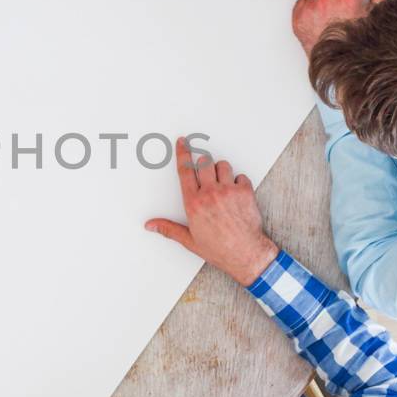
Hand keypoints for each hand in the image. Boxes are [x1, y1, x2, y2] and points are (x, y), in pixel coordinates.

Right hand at [145, 137, 278, 286]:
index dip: (182, 153)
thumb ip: (169, 229)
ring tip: (222, 185)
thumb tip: (150, 225)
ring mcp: (228, 191)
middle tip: (207, 176)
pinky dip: (239, 183)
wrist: (245, 254)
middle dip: (204, 165)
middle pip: (204, 163)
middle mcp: (210, 194)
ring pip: (223, 166)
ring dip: (221, 172)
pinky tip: (236, 194)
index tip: (182, 143)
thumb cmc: (219, 249)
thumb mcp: (190, 240)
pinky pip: (241, 177)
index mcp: (193, 203)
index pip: (184, 171)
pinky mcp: (245, 193)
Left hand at [291, 0, 388, 56]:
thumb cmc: (356, 44)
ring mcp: (310, 9)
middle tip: (344, 1)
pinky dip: (310, 5)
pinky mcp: (298, 17)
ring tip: (333, 11)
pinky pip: (303, 0)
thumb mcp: (374, 17)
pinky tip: (320, 16)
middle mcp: (326, 1)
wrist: (337, 64)